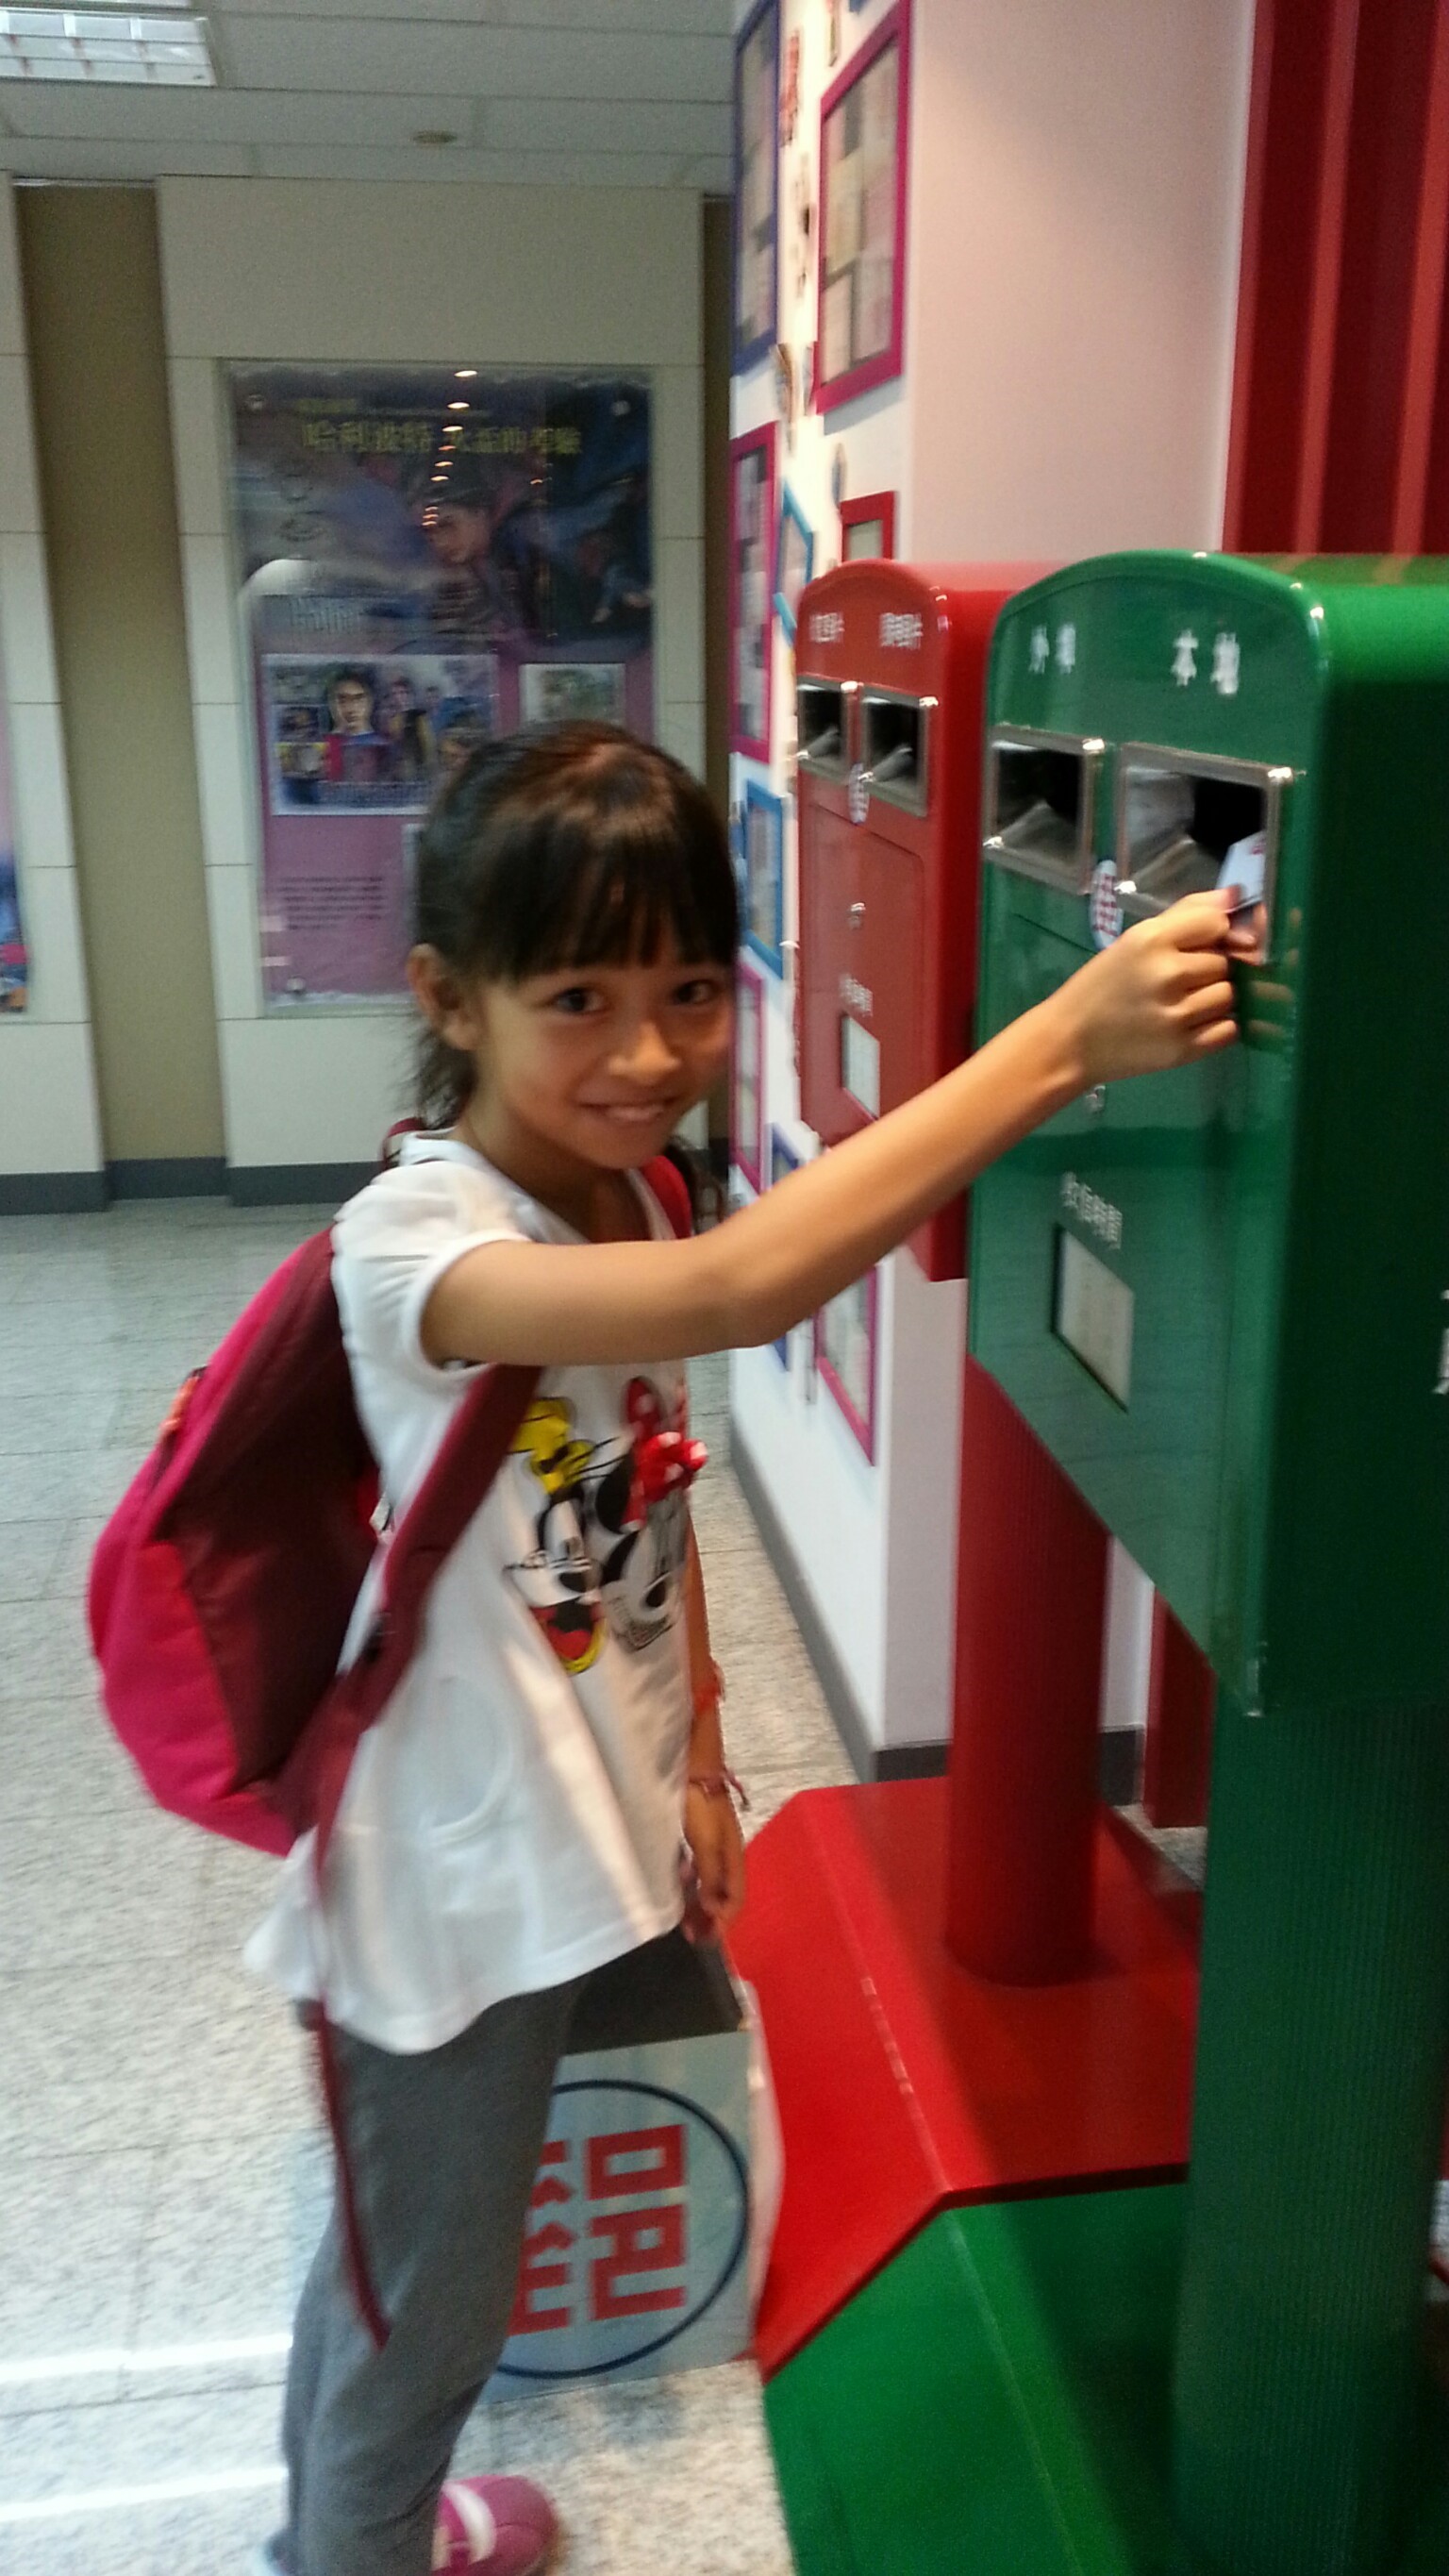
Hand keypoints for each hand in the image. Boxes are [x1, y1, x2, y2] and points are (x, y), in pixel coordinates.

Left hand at [682, 1785, 745, 1942]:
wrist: (696, 1770)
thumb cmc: (702, 1806)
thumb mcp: (707, 1845)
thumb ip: (711, 1877)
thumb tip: (715, 1910)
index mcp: (734, 1859)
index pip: (735, 1900)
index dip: (724, 1922)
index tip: (708, 1940)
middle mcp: (728, 1856)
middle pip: (724, 1895)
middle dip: (711, 1918)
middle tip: (694, 1937)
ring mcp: (715, 1847)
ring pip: (711, 1885)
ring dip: (700, 1904)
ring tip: (685, 1919)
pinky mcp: (702, 1839)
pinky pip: (700, 1871)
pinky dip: (692, 1886)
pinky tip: (680, 1887)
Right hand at [1053, 891, 1254, 1091]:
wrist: (1069, 1043)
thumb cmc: (1101, 987)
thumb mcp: (1133, 940)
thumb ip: (1187, 913)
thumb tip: (1236, 894)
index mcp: (1151, 939)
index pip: (1217, 922)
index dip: (1214, 933)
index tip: (1196, 945)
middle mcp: (1168, 974)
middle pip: (1225, 961)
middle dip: (1209, 969)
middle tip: (1179, 981)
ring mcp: (1177, 1015)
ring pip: (1229, 995)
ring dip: (1214, 999)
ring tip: (1184, 1004)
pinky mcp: (1183, 1050)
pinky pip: (1229, 1029)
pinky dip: (1217, 1027)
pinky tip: (1191, 1025)